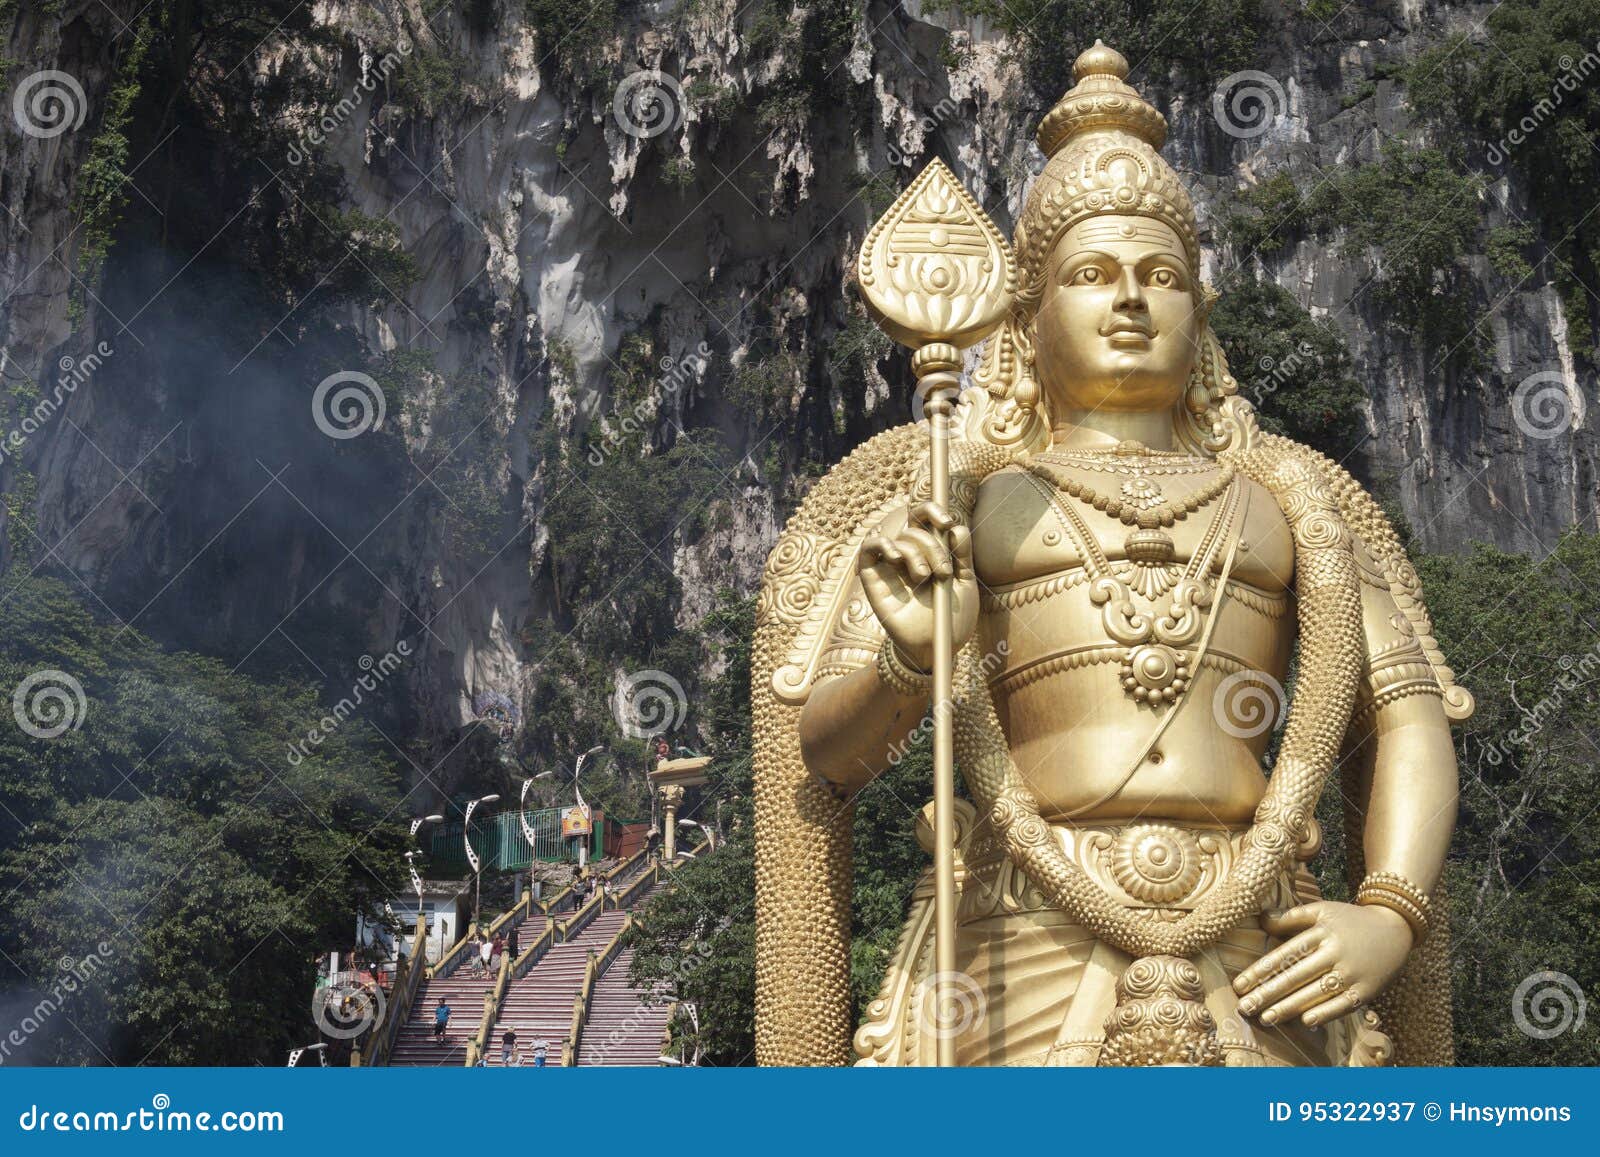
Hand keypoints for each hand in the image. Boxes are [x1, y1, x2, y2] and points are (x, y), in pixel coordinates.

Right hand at [859, 501, 977, 670]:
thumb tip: (956, 527)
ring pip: (898, 538)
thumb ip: (962, 556)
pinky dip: (881, 544)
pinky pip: (868, 549)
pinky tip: (896, 556)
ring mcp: (891, 566)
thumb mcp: (965, 585)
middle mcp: (911, 555)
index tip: (947, 522)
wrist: (935, 647)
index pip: (925, 519)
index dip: (933, 511)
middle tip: (943, 571)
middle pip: (914, 528)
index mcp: (932, 552)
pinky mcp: (873, 579)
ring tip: (924, 577)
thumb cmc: (952, 619)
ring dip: (914, 552)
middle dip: (933, 545)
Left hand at [1232, 901, 1413, 1029]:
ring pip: (1316, 992)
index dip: (1260, 971)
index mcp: (1321, 932)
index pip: (1284, 954)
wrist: (1397, 929)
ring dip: (1289, 1007)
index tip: (1239, 985)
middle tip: (1244, 1008)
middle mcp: (1335, 953)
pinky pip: (1344, 1004)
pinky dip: (1326, 1013)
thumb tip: (1261, 920)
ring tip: (1266, 1018)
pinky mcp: (1368, 990)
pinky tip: (1305, 1021)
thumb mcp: (1323, 910)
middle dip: (1268, 994)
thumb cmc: (1351, 921)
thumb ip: (1292, 917)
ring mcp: (1353, 973)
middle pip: (1296, 976)